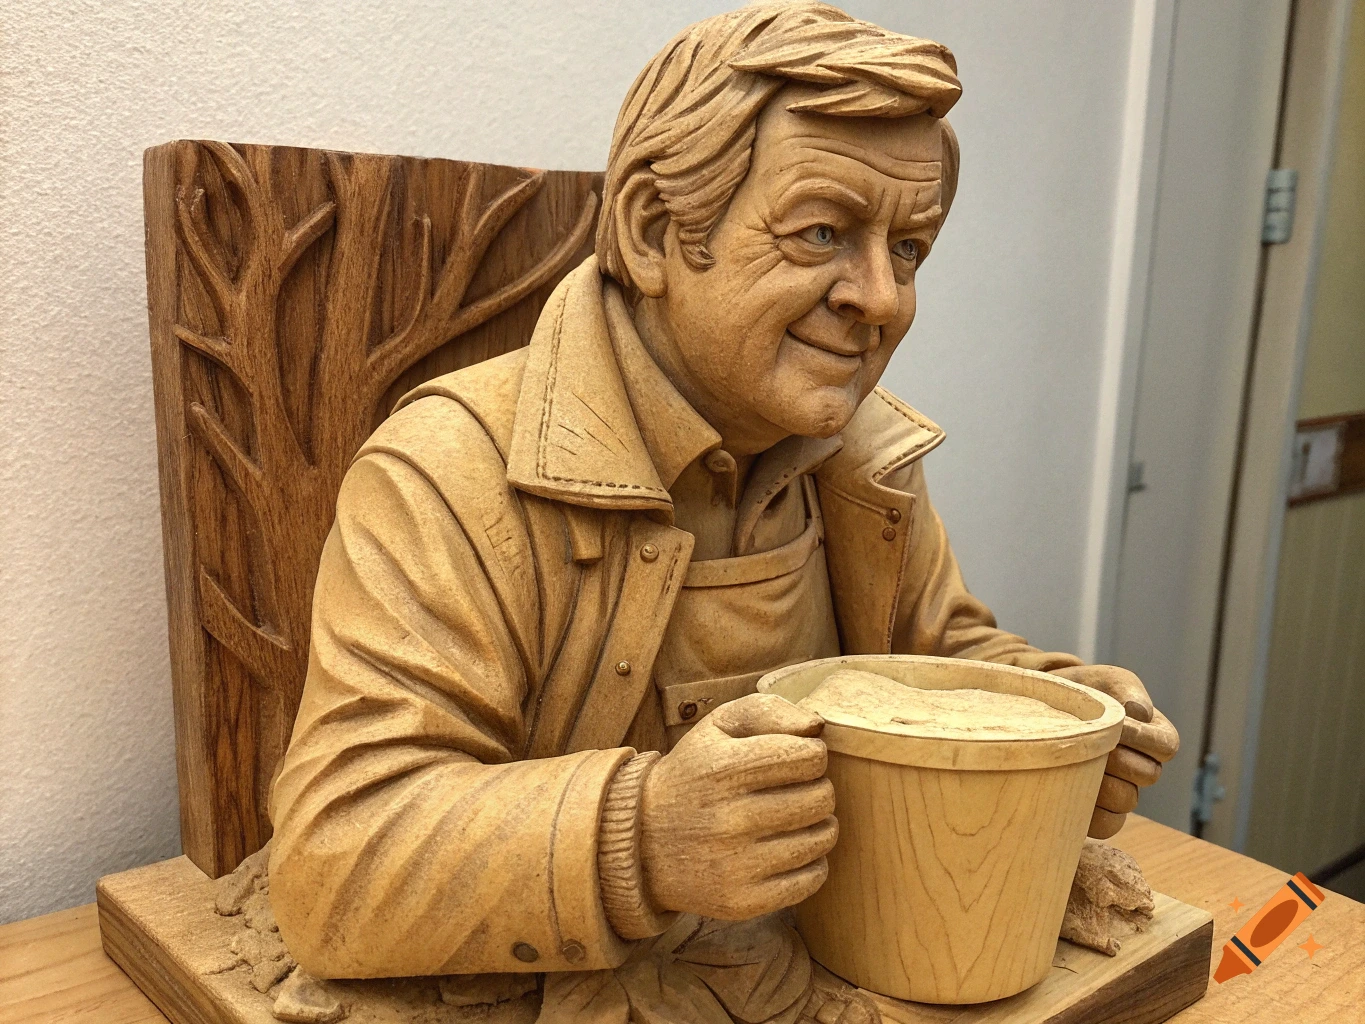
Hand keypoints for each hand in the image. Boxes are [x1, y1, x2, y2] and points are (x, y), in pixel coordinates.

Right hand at [638, 693, 837, 920]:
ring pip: (822, 838)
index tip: (794, 758)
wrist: (643, 842)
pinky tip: (790, 846)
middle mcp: (729, 818)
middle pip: (821, 797)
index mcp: (723, 768)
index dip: (812, 753)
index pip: (810, 756)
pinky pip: (813, 878)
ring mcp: (737, 865)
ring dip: (818, 823)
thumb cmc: (692, 774)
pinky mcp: (744, 901)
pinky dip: (812, 860)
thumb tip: (815, 726)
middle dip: (817, 787)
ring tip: (795, 816)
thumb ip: (767, 710)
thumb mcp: (717, 727)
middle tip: (795, 789)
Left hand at [1048, 665, 1178, 838]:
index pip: (1166, 746)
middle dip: (1115, 757)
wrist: (1041, 710)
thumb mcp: (1106, 680)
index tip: (1114, 725)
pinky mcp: (1096, 813)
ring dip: (1099, 780)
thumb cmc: (1082, 693)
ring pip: (1126, 800)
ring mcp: (1121, 792)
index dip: (1141, 737)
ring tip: (1072, 762)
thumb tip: (1139, 712)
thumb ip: (1125, 689)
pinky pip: (1106, 825)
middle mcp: (1142, 768)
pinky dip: (1090, 812)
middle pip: (1147, 775)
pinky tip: (1069, 790)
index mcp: (1153, 737)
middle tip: (1086, 743)